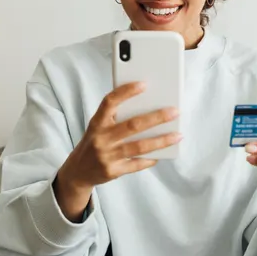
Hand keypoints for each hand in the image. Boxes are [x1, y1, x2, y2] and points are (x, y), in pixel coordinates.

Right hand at [54, 82, 180, 219]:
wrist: (78, 171)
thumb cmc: (95, 142)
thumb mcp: (98, 127)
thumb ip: (115, 117)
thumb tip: (147, 106)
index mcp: (97, 123)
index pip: (109, 102)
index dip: (125, 92)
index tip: (144, 84)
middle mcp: (101, 139)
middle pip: (132, 125)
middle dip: (156, 118)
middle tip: (174, 111)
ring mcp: (107, 156)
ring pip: (139, 146)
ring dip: (161, 140)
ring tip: (178, 135)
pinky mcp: (113, 171)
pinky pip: (137, 164)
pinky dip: (151, 159)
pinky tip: (163, 154)